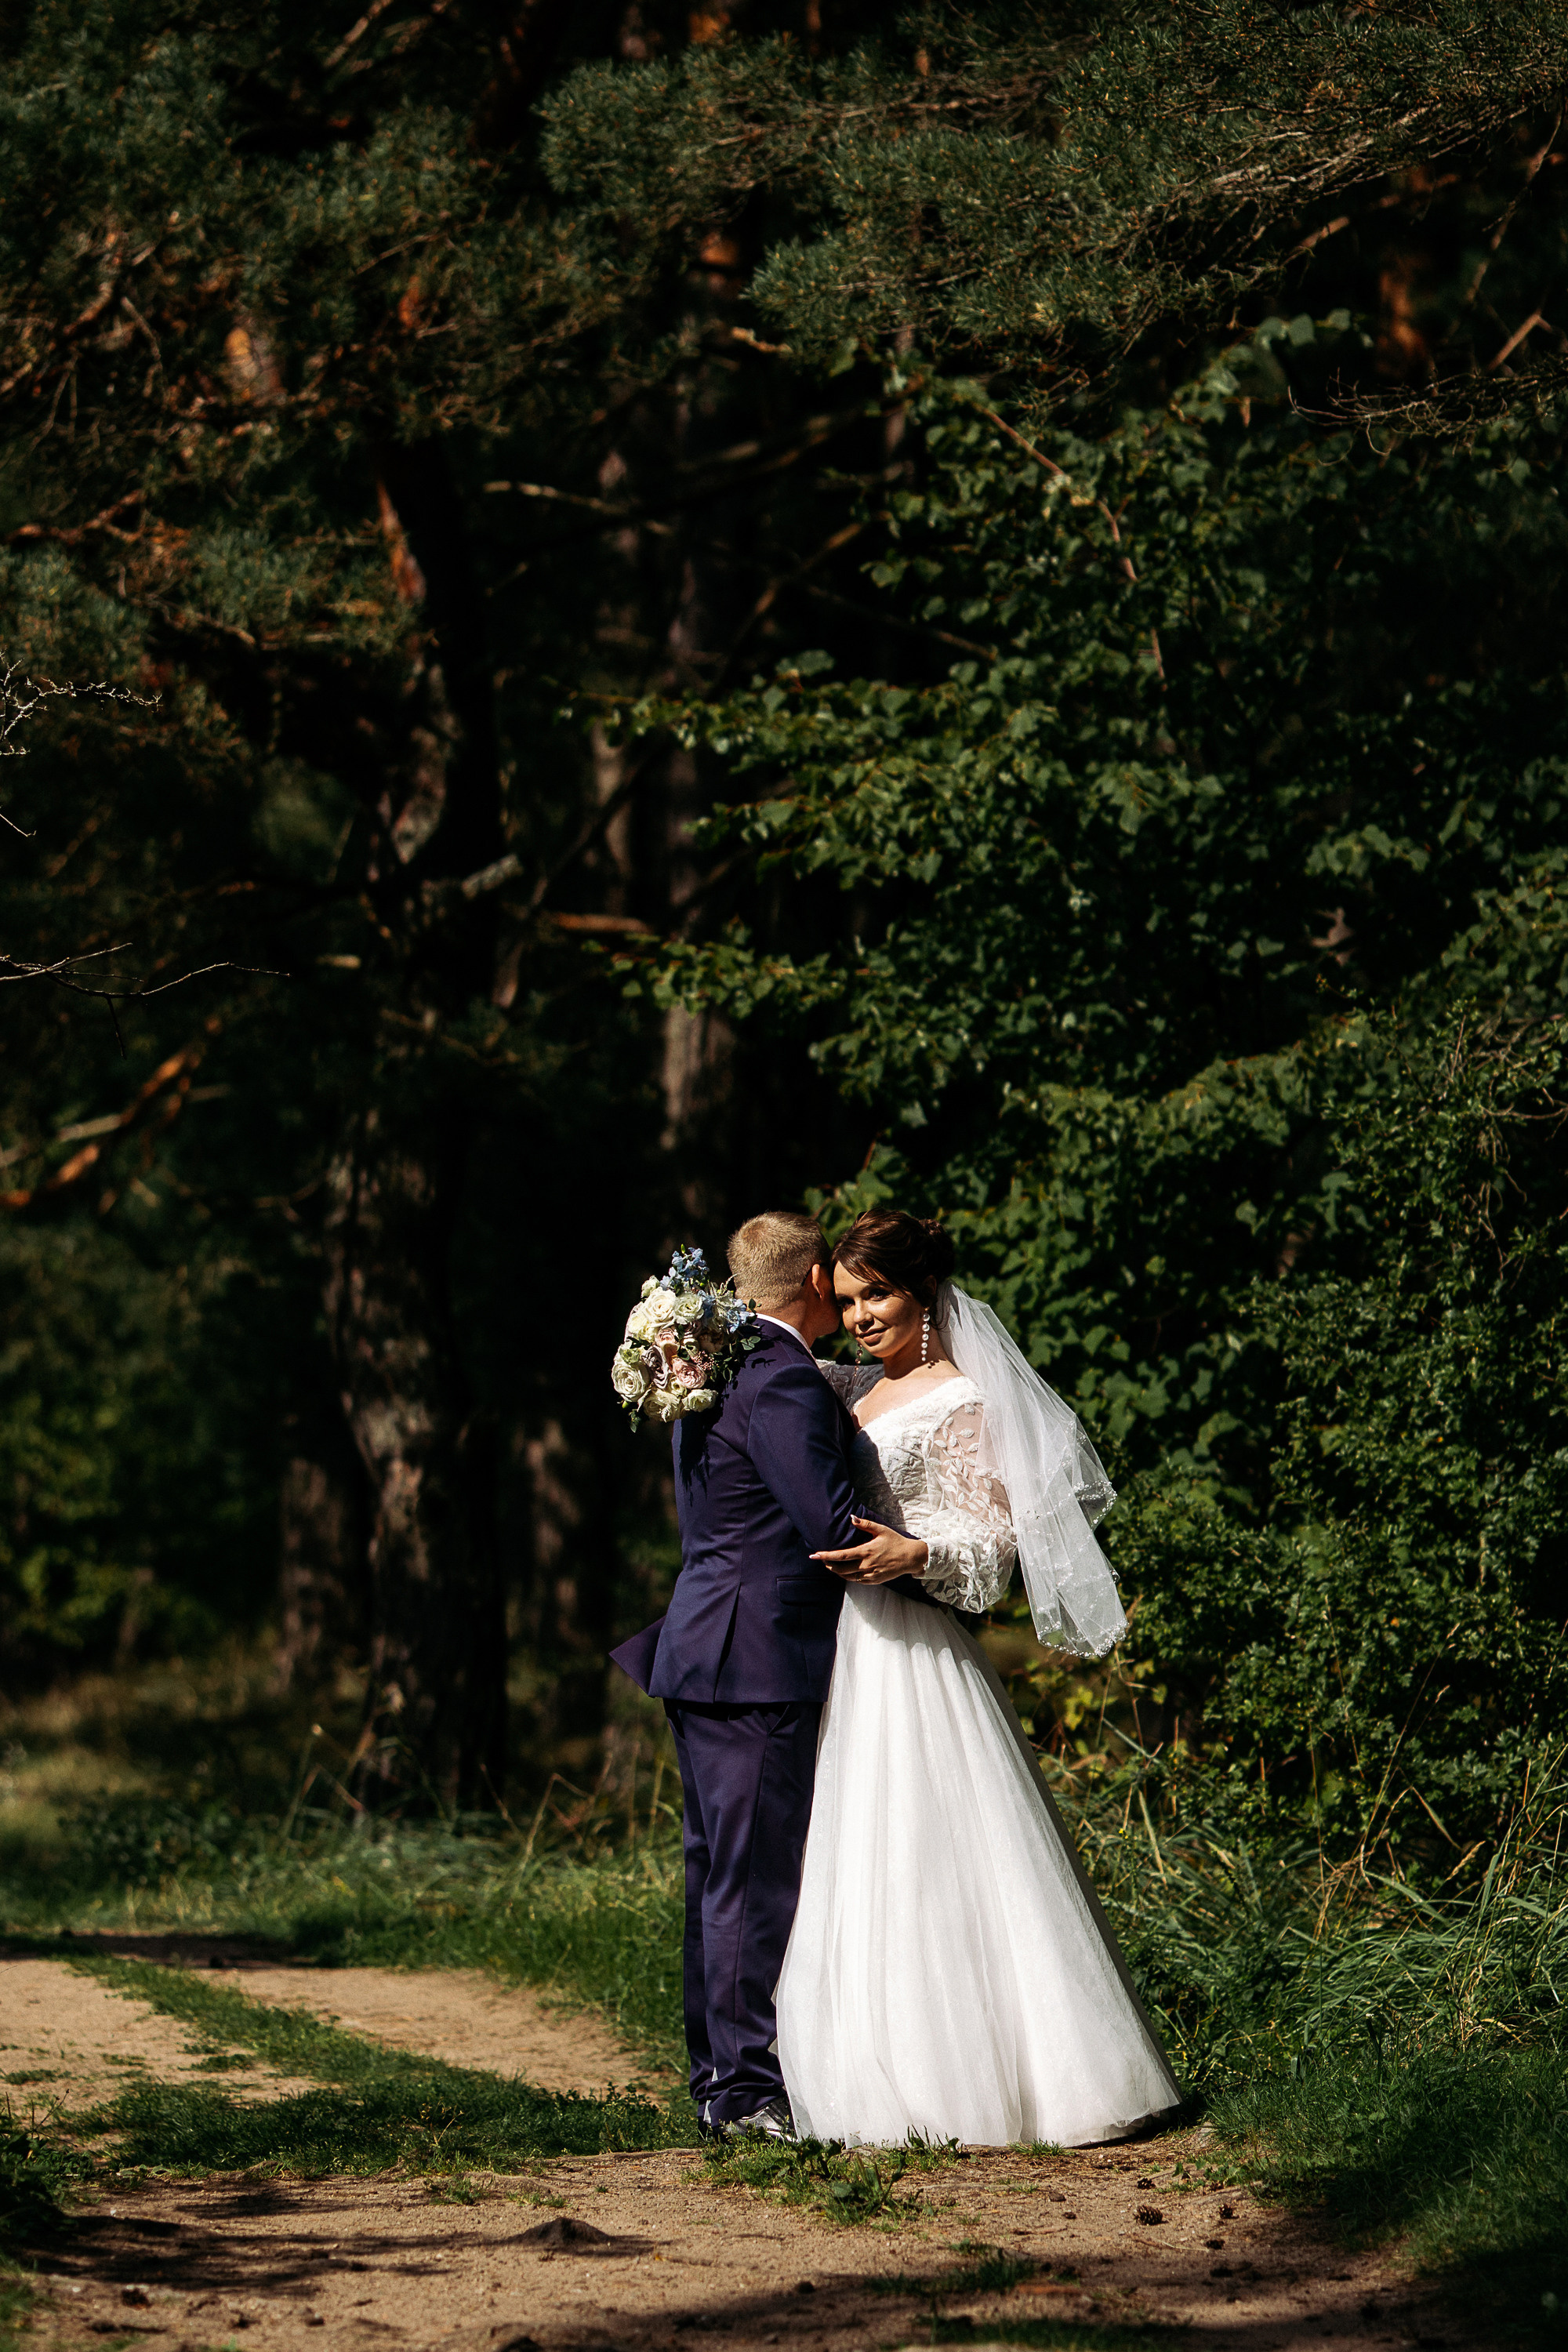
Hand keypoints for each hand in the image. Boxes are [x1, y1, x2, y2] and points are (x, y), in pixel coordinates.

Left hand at [810, 1516, 929, 1583]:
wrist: (910, 1558)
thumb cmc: (896, 1542)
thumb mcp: (881, 1530)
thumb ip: (865, 1524)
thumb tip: (852, 1518)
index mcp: (866, 1551)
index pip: (841, 1556)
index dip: (826, 1556)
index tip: (815, 1555)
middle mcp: (866, 1565)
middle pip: (841, 1569)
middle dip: (829, 1565)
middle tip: (822, 1560)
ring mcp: (870, 1574)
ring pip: (848, 1577)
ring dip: (838, 1572)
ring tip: (832, 1566)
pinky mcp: (875, 1580)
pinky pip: (858, 1581)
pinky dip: (850, 1577)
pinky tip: (847, 1572)